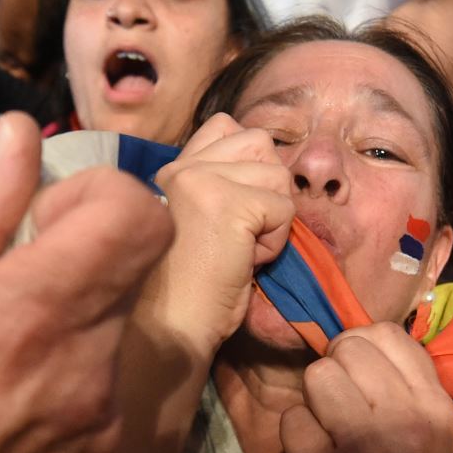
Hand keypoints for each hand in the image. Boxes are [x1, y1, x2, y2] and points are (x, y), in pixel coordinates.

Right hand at [0, 112, 172, 452]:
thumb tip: (19, 137)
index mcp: (29, 315)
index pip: (138, 216)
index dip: (97, 193)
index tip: (40, 214)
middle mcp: (85, 367)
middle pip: (135, 260)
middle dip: (81, 243)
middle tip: (6, 270)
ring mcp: (101, 416)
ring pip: (118, 314)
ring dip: (71, 302)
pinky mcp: (100, 451)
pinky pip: (104, 371)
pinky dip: (67, 357)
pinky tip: (0, 389)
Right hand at [143, 114, 293, 358]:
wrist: (168, 326)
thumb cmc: (187, 287)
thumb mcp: (197, 221)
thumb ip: (217, 185)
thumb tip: (268, 164)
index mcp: (172, 168)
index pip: (226, 126)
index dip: (246, 163)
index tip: (234, 210)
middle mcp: (182, 166)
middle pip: (261, 143)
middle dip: (265, 189)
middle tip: (238, 233)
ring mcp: (202, 180)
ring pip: (278, 177)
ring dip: (271, 220)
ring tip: (238, 249)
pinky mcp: (228, 203)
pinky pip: (284, 210)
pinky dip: (274, 243)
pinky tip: (242, 261)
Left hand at [281, 323, 452, 452]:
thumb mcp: (438, 439)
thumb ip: (409, 391)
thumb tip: (362, 344)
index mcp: (436, 408)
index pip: (387, 334)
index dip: (359, 347)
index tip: (357, 376)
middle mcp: (405, 419)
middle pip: (345, 350)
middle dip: (333, 373)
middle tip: (338, 409)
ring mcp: (363, 445)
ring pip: (315, 377)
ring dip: (313, 404)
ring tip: (327, 434)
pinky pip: (292, 422)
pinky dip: (296, 439)